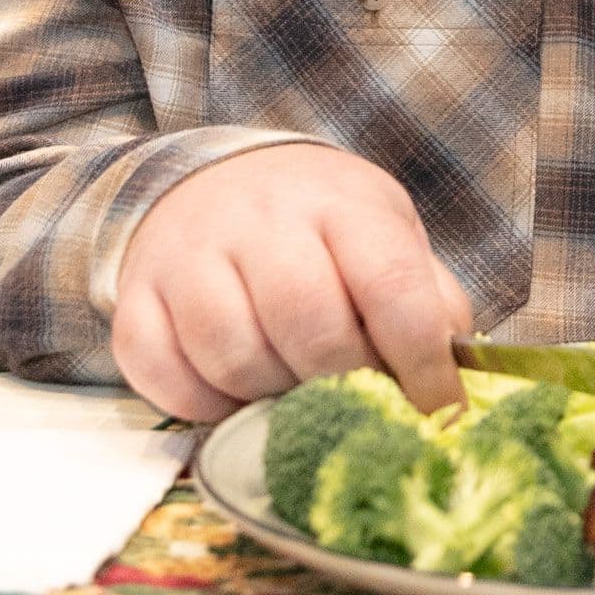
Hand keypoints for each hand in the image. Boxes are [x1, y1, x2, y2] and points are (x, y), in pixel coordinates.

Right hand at [111, 143, 475, 420]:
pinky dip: (205, 404)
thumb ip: (428, 303)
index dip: (420, 361)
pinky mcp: (136, 297)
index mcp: (341, 203)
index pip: (389, 283)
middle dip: (342, 382)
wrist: (215, 182)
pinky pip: (166, 378)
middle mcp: (261, 217)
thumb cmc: (320, 228)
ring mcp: (189, 253)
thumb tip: (458, 388)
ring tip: (292, 387)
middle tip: (355, 401)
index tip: (438, 412)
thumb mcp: (387, 238)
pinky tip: (233, 389)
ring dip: (271, 397)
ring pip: (233, 356)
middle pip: (308, 323)